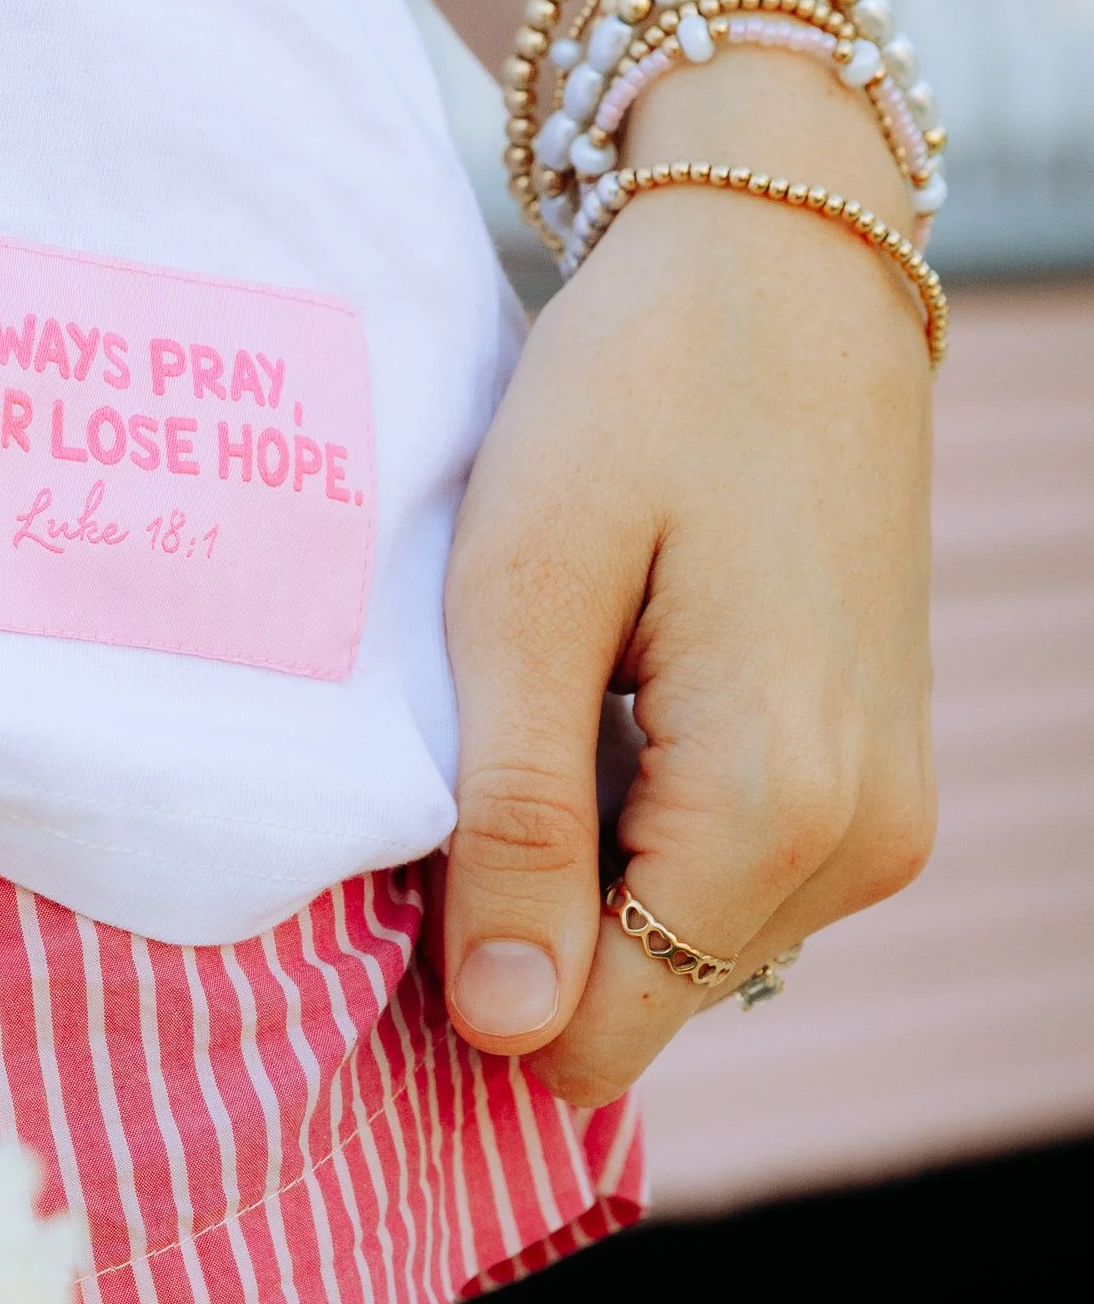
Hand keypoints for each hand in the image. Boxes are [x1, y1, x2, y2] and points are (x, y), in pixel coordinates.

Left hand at [438, 52, 935, 1105]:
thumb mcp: (524, 599)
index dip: (473, 975)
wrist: (786, 266)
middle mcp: (862, 846)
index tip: (416, 837)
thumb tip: (505, 1032)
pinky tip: (614, 697)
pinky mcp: (880, 779)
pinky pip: (732, 878)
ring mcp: (886, 817)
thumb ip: (514, 823)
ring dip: (590, 863)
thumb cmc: (633, 399)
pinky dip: (648, 824)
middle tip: (477, 741)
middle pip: (638, 998)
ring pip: (682, 944)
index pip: (591, 1037)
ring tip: (554, 700)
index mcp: (774, 812)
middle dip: (532, 913)